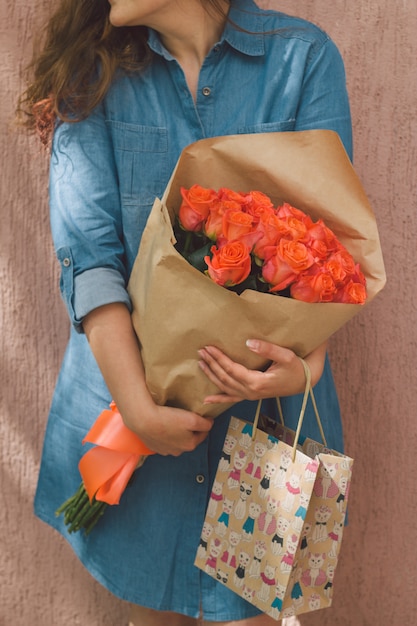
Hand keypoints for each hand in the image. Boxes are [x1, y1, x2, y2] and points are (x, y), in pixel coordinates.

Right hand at [123, 403, 213, 456]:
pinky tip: (162, 425)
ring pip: (176, 440)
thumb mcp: (192, 419)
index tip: (203, 416)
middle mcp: (178, 451)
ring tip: (173, 420)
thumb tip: (210, 423)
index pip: (203, 434)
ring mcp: (164, 450)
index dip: (204, 424)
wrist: (143, 420)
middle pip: (189, 438)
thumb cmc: (169, 419)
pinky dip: (165, 434)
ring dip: (177, 432)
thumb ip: (205, 423)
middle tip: (187, 417)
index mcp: (189, 445)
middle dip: (190, 429)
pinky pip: (163, 440)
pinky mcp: (153, 446)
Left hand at [198, 340, 326, 403]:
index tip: (209, 348)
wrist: (303, 382)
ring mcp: (249, 395)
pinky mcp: (251, 396)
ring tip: (200, 363)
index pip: (231, 369)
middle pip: (224, 377)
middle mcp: (250, 391)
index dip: (218, 358)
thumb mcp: (286, 356)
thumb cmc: (296, 368)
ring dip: (211, 375)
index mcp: (256, 382)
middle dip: (211, 364)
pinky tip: (206, 399)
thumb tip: (249, 343)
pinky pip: (231, 398)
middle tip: (200, 351)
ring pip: (225, 387)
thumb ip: (268, 349)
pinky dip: (218, 398)